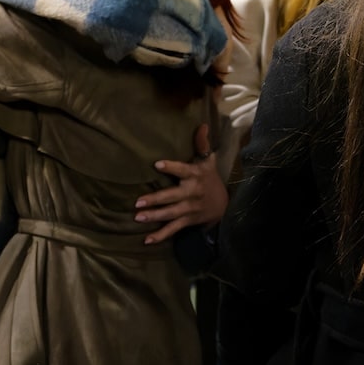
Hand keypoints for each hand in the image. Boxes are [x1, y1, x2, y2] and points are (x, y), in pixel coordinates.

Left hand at [135, 125, 228, 244]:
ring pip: (171, 214)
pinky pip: (174, 229)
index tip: (157, 164)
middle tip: (138, 201)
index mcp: (196, 175)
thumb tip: (202, 125)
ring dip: (154, 216)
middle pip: (173, 196)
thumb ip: (202, 145)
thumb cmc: (211, 180)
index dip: (172, 167)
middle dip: (156, 200)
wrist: (225, 207)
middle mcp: (192, 193)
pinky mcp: (188, 221)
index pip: (183, 170)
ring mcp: (190, 209)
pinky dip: (161, 235)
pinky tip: (147, 240)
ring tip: (138, 217)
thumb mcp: (208, 162)